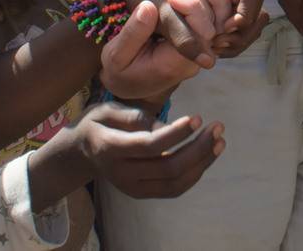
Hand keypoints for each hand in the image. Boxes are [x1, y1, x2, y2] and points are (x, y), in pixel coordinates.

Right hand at [34, 102, 222, 201]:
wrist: (83, 152)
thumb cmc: (99, 123)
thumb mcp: (108, 110)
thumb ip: (135, 117)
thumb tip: (167, 127)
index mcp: (110, 148)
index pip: (149, 146)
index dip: (176, 133)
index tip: (198, 118)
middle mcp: (122, 173)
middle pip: (168, 167)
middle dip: (198, 148)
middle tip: (218, 126)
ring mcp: (133, 188)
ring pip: (174, 183)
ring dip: (202, 163)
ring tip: (219, 140)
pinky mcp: (142, 193)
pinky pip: (173, 189)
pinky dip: (194, 174)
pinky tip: (207, 154)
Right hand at [124, 0, 215, 68]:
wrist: (129, 82)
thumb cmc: (120, 70)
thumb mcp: (117, 56)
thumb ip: (134, 34)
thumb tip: (149, 6)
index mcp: (176, 64)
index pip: (198, 35)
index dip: (191, 8)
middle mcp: (196, 57)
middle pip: (212, 23)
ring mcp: (200, 49)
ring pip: (214, 16)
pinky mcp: (198, 39)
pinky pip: (207, 16)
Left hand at [165, 0, 269, 57]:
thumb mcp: (163, 14)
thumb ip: (182, 33)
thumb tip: (207, 60)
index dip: (245, 15)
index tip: (224, 29)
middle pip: (258, 14)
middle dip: (242, 34)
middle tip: (216, 44)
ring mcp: (231, 3)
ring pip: (253, 28)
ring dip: (237, 42)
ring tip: (213, 48)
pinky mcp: (228, 17)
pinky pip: (243, 36)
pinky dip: (231, 46)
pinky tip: (212, 49)